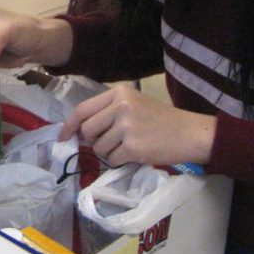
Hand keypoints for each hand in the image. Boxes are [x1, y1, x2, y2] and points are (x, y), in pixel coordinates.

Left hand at [58, 84, 215, 166]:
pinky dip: (119, 161)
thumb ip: (107, 113)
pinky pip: (112, 159)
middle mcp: (120, 106)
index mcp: (119, 93)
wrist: (189, 133)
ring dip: (109, 152)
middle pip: (87, 130)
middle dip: (93, 141)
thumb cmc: (161, 119)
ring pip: (98, 147)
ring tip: (128, 146)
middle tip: (110, 143)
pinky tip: (135, 154)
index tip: (63, 137)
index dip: (69, 125)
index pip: (83, 109)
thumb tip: (78, 132)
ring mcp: (126, 126)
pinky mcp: (133, 147)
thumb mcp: (133, 105)